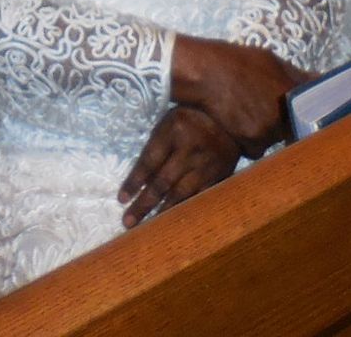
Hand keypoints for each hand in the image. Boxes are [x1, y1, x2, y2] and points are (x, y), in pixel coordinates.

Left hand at [118, 106, 239, 227]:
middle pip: (163, 181)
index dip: (135, 181)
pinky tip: (175, 224)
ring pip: (181, 194)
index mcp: (174, 130)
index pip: (150, 160)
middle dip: (144, 203)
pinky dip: (186, 212)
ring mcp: (206, 165)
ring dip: (163, 213)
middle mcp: (190, 149)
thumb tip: (141, 181)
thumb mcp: (169, 121)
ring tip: (148, 229)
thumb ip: (155, 145)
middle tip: (128, 222)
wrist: (229, 121)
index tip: (121, 199)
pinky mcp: (219, 177)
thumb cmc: (189, 120)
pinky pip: (200, 198)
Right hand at [169, 35, 302, 157]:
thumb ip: (298, 75)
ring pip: (274, 140)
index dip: (310, 115)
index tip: (307, 115)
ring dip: (266, 133)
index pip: (314, 112)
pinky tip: (239, 125)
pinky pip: (257, 149)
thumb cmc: (237, 63)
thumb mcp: (271, 61)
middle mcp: (285, 113)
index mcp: (293, 92)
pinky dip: (249, 142)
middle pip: (293, 128)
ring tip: (249, 115)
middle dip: (284, 123)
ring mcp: (269, 129)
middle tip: (267, 111)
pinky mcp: (252, 142)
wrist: (204, 74)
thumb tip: (321, 81)